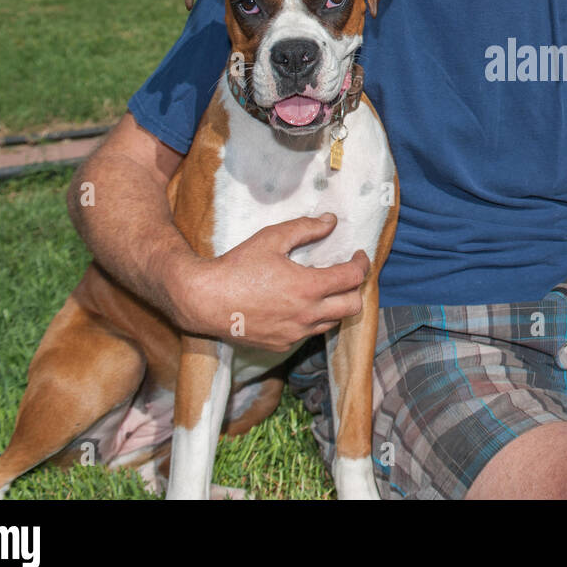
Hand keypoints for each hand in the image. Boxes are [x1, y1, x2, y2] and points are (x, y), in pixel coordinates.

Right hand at [169, 214, 369, 352]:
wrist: (203, 300)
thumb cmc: (237, 266)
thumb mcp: (272, 238)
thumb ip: (306, 228)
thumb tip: (331, 221)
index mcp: (309, 288)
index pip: (353, 278)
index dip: (362, 264)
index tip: (358, 255)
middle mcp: (307, 315)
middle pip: (353, 307)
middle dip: (356, 289)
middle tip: (346, 275)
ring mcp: (294, 334)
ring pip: (332, 323)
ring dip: (335, 306)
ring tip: (325, 290)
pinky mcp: (280, 345)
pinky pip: (307, 334)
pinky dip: (312, 320)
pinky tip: (299, 306)